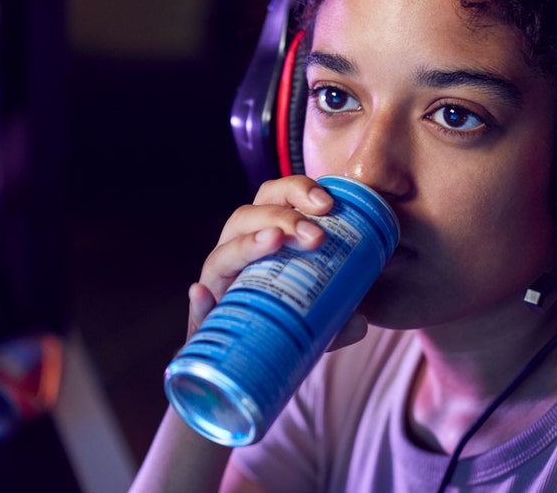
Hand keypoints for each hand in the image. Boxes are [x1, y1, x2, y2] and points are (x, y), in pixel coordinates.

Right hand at [186, 175, 368, 350]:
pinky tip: (203, 293)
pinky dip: (200, 300)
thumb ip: (339, 316)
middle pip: (246, 217)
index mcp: (261, 237)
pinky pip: (198, 310)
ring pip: (222, 255)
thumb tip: (357, 321)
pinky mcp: (205, 322)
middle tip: (315, 236)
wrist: (248, 365)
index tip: (327, 204)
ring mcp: (218, 285)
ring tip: (273, 241)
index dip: (296, 191)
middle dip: (280, 217)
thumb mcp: (321, 315)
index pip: (272, 198)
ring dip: (247, 244)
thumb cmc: (285, 322)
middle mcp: (235, 253)